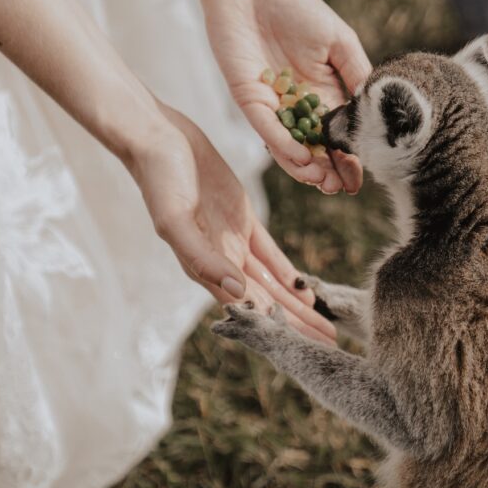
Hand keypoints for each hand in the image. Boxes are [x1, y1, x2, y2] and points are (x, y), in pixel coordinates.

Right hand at [126, 100, 336, 342]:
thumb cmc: (159, 179)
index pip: (247, 308)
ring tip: (325, 326)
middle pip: (266, 302)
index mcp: (204, 269)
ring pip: (273, 283)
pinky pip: (270, 254)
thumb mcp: (176, 220)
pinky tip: (307, 290)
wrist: (158, 138)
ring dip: (298, 305)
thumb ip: (204, 258)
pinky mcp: (242, 219)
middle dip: (296, 325)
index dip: (275, 329)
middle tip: (329, 346)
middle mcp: (220, 262)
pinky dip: (288, 272)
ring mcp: (232, 242)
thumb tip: (237, 292)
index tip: (302, 348)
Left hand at [200, 0, 369, 194]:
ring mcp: (273, 107)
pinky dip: (285, 147)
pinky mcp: (248, 101)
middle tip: (342, 190)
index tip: (361, 180)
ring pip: (289, 148)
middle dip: (328, 173)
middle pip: (315, 150)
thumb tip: (376, 112)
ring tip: (324, 183)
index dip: (350, 159)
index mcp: (323, 95)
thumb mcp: (340, 42)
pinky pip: (268, 130)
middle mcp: (298, 108)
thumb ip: (357, 74)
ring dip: (307, 169)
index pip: (339, 137)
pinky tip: (302, 160)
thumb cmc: (298, 7)